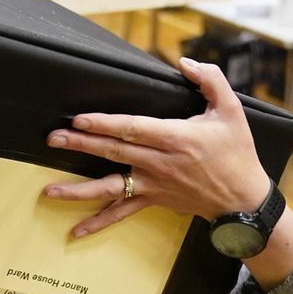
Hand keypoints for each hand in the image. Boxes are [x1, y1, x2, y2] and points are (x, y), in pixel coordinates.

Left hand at [43, 57, 272, 239]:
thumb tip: (185, 63)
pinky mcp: (154, 200)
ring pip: (111, 187)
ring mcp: (154, 185)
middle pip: (114, 152)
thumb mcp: (231, 111)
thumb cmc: (237, 154)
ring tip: (49, 190)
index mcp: (177, 139)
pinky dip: (98, 222)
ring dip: (78, 190)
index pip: (134, 129)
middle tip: (53, 138)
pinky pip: (122, 212)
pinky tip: (75, 230)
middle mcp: (160, 163)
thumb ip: (210, 80)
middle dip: (81, 144)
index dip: (105, 124)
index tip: (80, 119)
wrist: (243, 199)